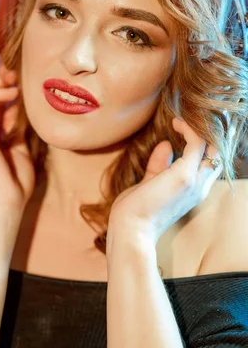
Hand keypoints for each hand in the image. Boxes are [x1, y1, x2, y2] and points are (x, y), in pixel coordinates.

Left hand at [107, 117, 222, 246]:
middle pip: (217, 153)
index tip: (184, 127)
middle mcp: (199, 187)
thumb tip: (167, 145)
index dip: (202, 144)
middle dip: (208, 133)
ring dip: (199, 127)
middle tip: (191, 117)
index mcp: (193, 192)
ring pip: (212, 146)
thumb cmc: (135, 212)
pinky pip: (197, 143)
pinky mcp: (184, 175)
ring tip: (182, 118)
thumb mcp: (149, 184)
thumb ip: (159, 166)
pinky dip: (189, 129)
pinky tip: (176, 123)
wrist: (130, 230)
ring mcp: (194, 181)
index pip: (209, 164)